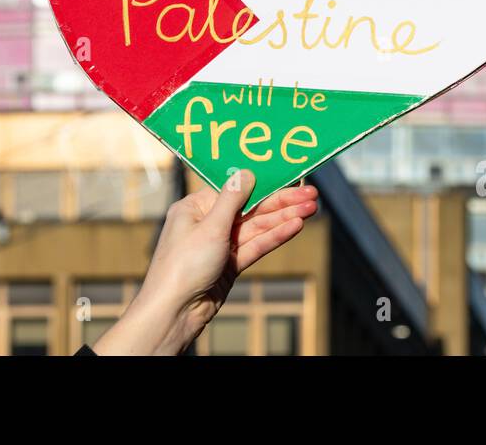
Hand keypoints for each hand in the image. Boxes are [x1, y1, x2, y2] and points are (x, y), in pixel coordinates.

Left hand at [91, 170, 317, 354]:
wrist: (174, 313)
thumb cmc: (182, 266)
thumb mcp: (209, 227)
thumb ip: (232, 200)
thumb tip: (246, 173)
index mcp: (195, 208)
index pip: (235, 190)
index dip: (263, 184)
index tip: (288, 177)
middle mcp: (208, 224)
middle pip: (250, 209)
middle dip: (282, 202)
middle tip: (311, 195)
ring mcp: (221, 246)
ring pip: (257, 228)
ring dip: (284, 218)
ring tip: (311, 209)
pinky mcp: (230, 265)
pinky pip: (256, 247)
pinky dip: (275, 237)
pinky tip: (295, 227)